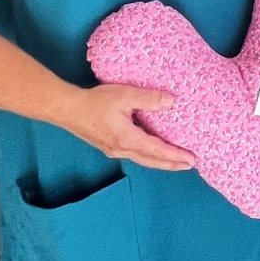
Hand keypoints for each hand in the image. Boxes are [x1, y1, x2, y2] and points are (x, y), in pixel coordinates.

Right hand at [62, 83, 195, 171]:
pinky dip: (149, 156)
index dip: (175, 155)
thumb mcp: (125, 95)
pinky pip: (135, 154)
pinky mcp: (110, 146)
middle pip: (151, 160)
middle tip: (190, 165)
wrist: (68, 109)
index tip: (191, 159)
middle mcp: (121, 149)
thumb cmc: (96, 102)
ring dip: (160, 161)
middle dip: (171, 164)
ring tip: (176, 161)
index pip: (157, 150)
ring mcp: (114, 150)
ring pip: (142, 159)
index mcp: (127, 139)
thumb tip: (172, 102)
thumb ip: (149, 99)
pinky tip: (153, 152)